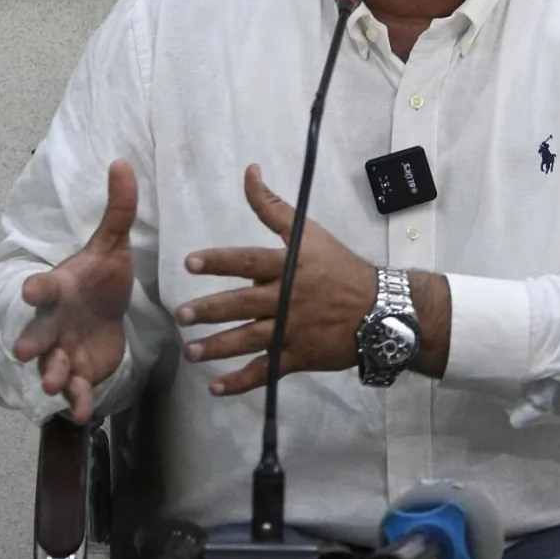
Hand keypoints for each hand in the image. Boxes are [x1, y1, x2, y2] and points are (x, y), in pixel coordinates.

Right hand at [13, 159, 136, 424]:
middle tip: (23, 350)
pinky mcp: (80, 374)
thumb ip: (118, 208)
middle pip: (37, 333)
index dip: (37, 288)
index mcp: (61, 288)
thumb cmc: (101, 277)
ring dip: (53, 376)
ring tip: (56, 387)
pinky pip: (74, 392)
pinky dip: (76, 403)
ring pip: (51, 368)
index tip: (30, 289)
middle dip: (31, 341)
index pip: (45, 286)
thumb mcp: (113, 243)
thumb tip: (121, 161)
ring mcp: (63, 351)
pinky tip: (83, 414)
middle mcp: (54, 323)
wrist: (107, 313)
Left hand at [176, 164, 376, 395]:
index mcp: (288, 266)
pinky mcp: (297, 357)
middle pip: (243, 305)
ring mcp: (291, 331)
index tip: (191, 263)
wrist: (378, 309)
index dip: (219, 261)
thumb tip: (249, 171)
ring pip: (249, 341)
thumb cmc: (339, 266)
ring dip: (218, 347)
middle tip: (181, 315)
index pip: (248, 261)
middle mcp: (286, 298)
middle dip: (210, 310)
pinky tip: (216, 387)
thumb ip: (273, 206)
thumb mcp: (309, 232)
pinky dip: (241, 382)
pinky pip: (265, 372)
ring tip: (191, 351)